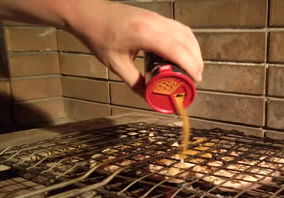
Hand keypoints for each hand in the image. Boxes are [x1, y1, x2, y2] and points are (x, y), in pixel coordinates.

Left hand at [67, 1, 203, 88]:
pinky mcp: (156, 16)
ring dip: (194, 50)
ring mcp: (157, 17)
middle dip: (196, 61)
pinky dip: (187, 41)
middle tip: (196, 78)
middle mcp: (155, 23)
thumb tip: (149, 97)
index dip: (190, 65)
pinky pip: (179, 28)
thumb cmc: (99, 37)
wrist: (88, 13)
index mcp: (145, 35)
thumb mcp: (116, 65)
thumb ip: (135, 83)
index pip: (177, 50)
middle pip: (186, 41)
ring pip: (186, 33)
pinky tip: (185, 53)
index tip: (195, 80)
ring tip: (194, 68)